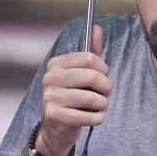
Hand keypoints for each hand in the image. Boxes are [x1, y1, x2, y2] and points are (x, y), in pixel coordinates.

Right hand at [37, 23, 110, 155]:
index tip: (104, 77)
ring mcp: (50, 97)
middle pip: (92, 76)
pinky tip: (96, 117)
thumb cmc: (73, 97)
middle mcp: (50, 78)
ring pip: (92, 98)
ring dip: (104, 104)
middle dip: (106, 87)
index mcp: (56, 64)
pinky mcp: (54, 115)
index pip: (90, 58)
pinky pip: (87, 116)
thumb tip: (97, 27)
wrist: (57, 128)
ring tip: (101, 106)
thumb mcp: (81, 74)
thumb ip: (90, 53)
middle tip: (106, 94)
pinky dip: (98, 118)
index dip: (104, 69)